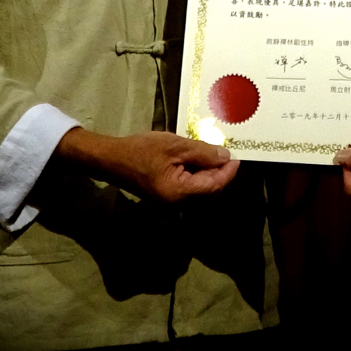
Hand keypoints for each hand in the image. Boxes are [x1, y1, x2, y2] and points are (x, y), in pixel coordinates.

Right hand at [56, 128, 238, 201]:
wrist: (113, 159)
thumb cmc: (141, 150)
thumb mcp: (175, 146)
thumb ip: (202, 153)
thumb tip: (225, 157)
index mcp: (180, 193)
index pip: (214, 185)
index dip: (228, 172)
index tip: (237, 157)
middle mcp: (178, 204)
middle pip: (209, 190)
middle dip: (220, 172)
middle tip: (227, 152)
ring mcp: (172, 202)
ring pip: (201, 189)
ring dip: (209, 172)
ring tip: (213, 152)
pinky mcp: (167, 196)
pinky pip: (190, 188)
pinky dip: (197, 174)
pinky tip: (197, 159)